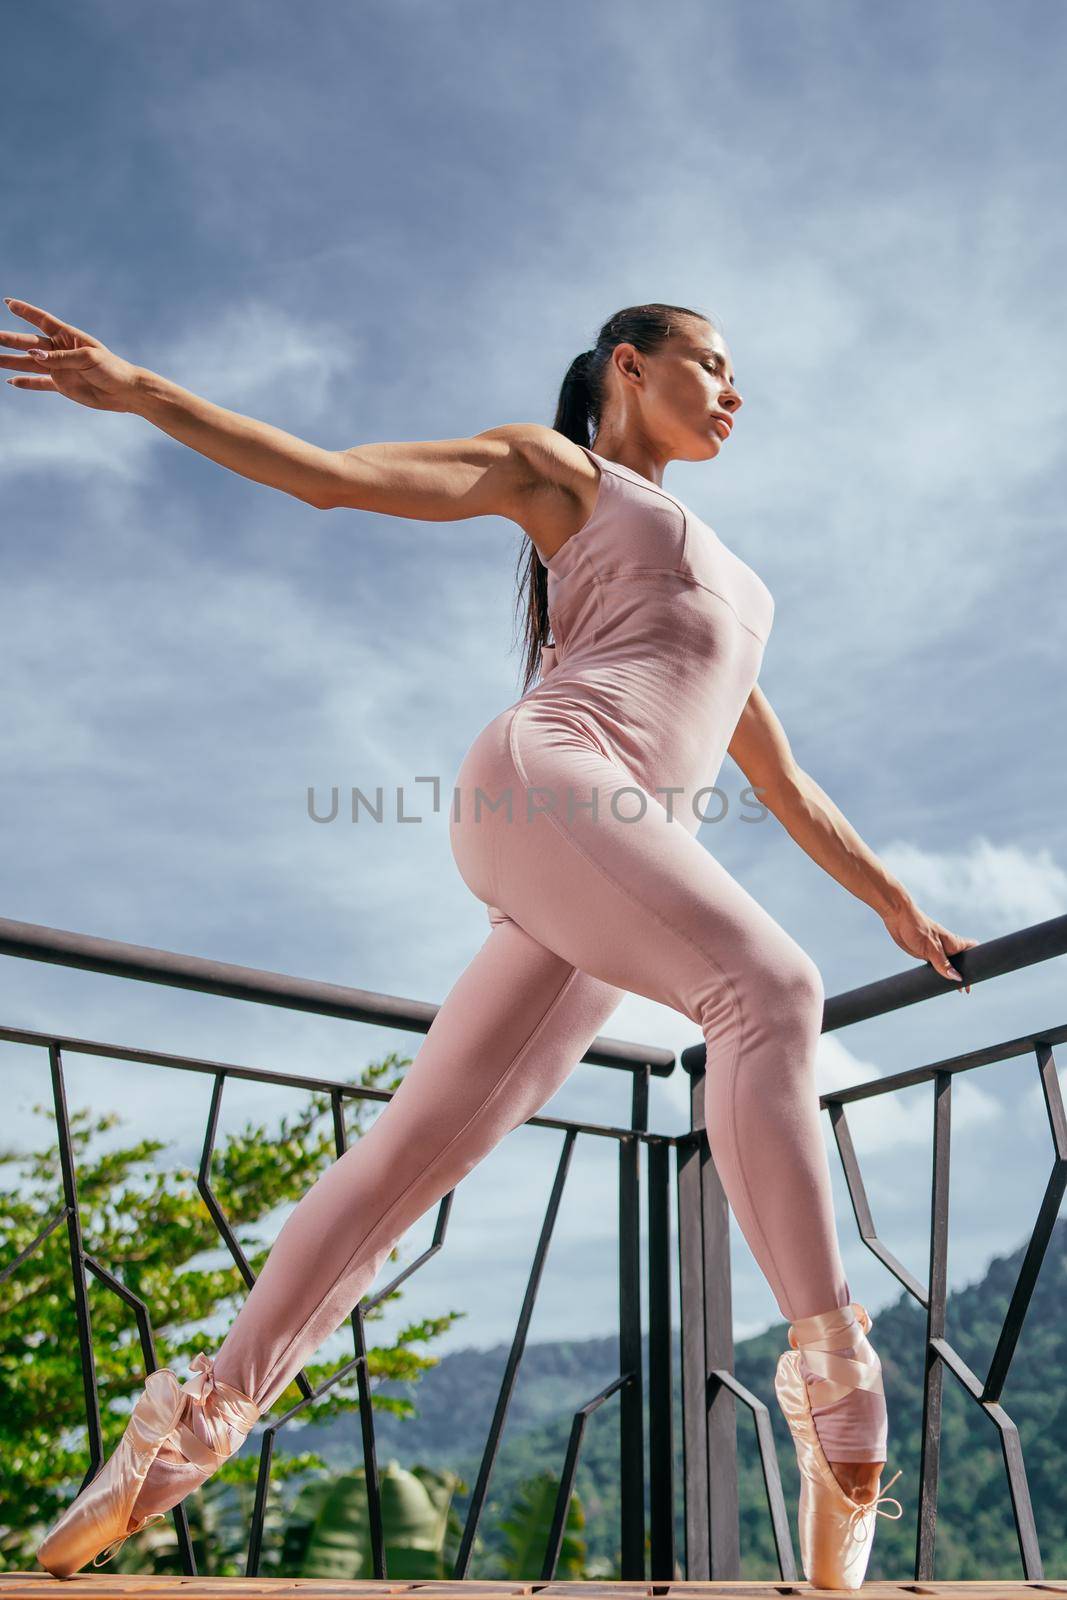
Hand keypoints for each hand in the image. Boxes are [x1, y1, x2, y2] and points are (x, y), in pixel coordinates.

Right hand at [1, 296, 141, 412]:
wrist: (126, 392)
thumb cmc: (112, 368)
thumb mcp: (87, 359)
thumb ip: (60, 358)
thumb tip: (33, 354)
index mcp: (68, 336)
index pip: (42, 320)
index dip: (25, 311)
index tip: (7, 302)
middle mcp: (60, 350)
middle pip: (29, 343)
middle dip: (9, 340)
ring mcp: (60, 368)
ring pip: (29, 363)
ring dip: (10, 361)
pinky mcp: (62, 385)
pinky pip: (40, 383)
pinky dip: (26, 383)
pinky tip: (11, 381)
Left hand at [882, 901, 978, 993]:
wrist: (898, 916)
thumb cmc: (917, 926)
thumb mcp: (931, 948)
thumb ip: (943, 963)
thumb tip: (957, 978)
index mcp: (954, 942)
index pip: (974, 950)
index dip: (979, 962)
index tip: (978, 976)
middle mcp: (948, 947)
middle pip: (962, 961)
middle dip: (965, 974)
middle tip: (965, 990)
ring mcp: (936, 950)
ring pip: (948, 965)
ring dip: (951, 975)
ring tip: (953, 990)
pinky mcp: (925, 953)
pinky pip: (935, 966)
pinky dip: (938, 974)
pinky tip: (936, 982)